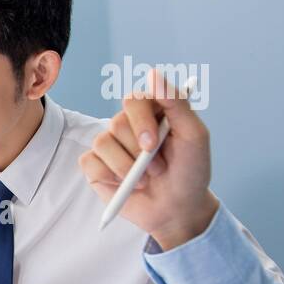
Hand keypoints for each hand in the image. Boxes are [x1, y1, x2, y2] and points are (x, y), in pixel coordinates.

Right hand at [78, 68, 218, 249]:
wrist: (178, 209)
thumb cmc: (190, 171)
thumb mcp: (194, 137)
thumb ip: (177, 104)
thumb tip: (153, 73)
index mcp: (153, 112)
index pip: (133, 99)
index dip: (139, 121)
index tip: (151, 145)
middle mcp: (129, 125)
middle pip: (116, 122)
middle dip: (136, 151)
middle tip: (157, 168)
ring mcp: (110, 145)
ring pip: (101, 143)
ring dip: (125, 167)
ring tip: (146, 180)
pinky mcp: (96, 166)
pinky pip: (89, 162)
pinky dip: (108, 176)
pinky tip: (125, 185)